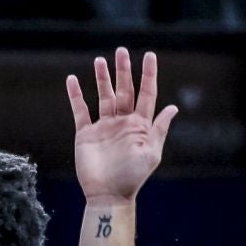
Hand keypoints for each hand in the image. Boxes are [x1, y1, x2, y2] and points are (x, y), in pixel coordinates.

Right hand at [66, 47, 177, 206]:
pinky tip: (72, 80)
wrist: (108, 194)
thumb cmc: (132, 177)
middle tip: (122, 51)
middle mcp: (122, 122)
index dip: (148, 75)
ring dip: (102, 79)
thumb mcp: (151, 152)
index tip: (149, 56)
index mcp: (140, 125)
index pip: (146, 94)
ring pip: (104, 96)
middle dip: (123, 71)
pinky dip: (76, 96)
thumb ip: (159, 128)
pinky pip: (80, 111)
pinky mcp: (86, 134)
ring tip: (100, 60)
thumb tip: (173, 108)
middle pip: (124, 90)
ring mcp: (104, 127)